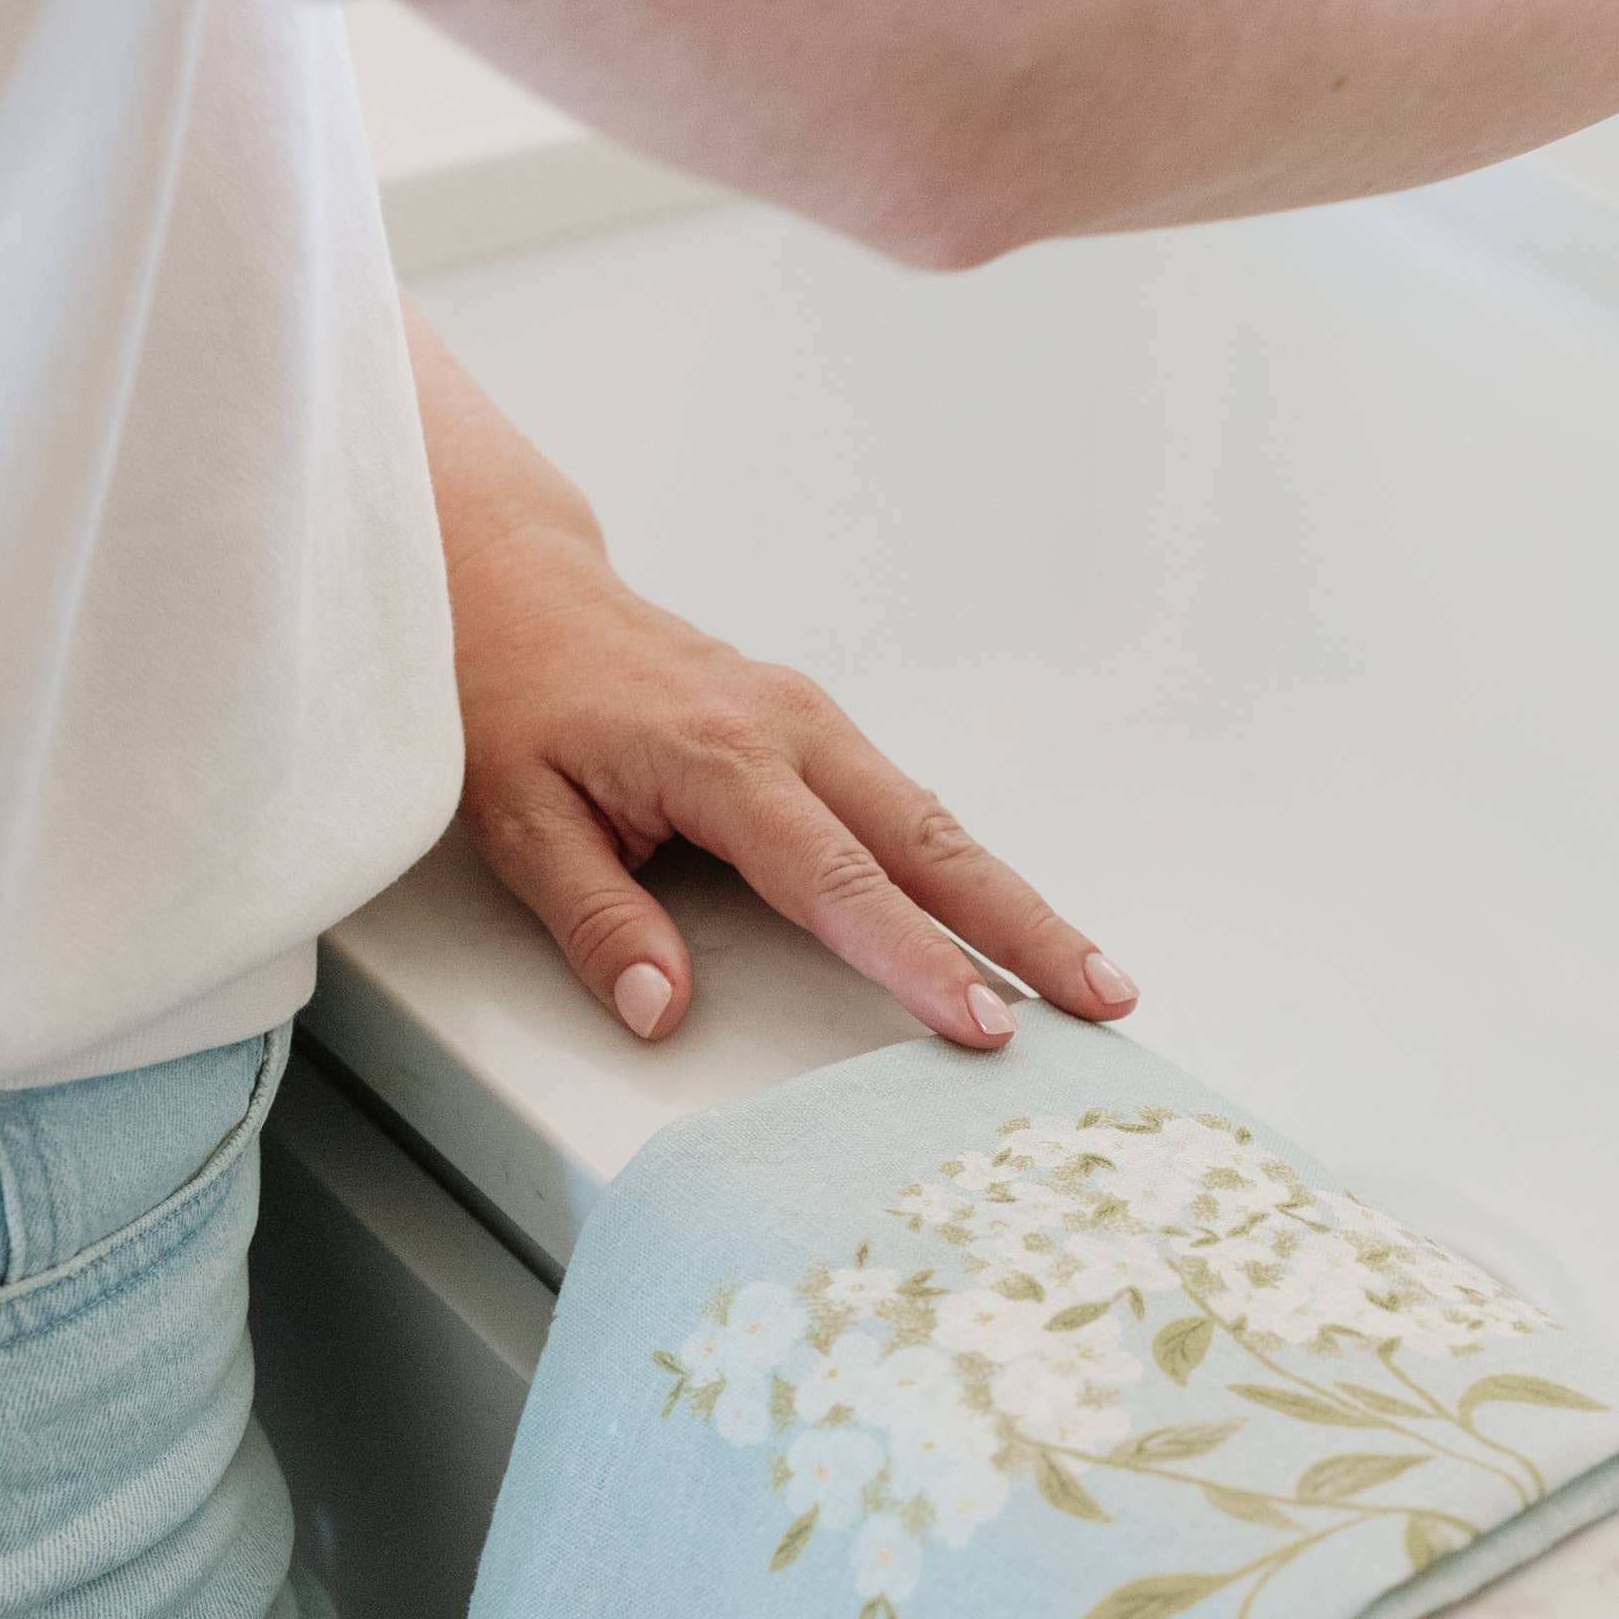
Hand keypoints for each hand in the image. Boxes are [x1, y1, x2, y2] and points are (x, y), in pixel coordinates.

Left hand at [408, 309, 1133, 1052]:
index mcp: (721, 757)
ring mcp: (814, 722)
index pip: (836, 881)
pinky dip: (968, 869)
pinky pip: (908, 808)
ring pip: (936, 823)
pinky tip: (1009, 921)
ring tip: (1092, 977)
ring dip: (1017, 901)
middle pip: (930, 844)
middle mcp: (790, 730)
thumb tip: (662, 1009)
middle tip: (1105, 998)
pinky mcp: (818, 731)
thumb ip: (597, 920)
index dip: (914, 958)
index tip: (982, 1023)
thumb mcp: (521, 823)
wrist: (515, 594)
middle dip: (1025, 927)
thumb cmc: (513, 705)